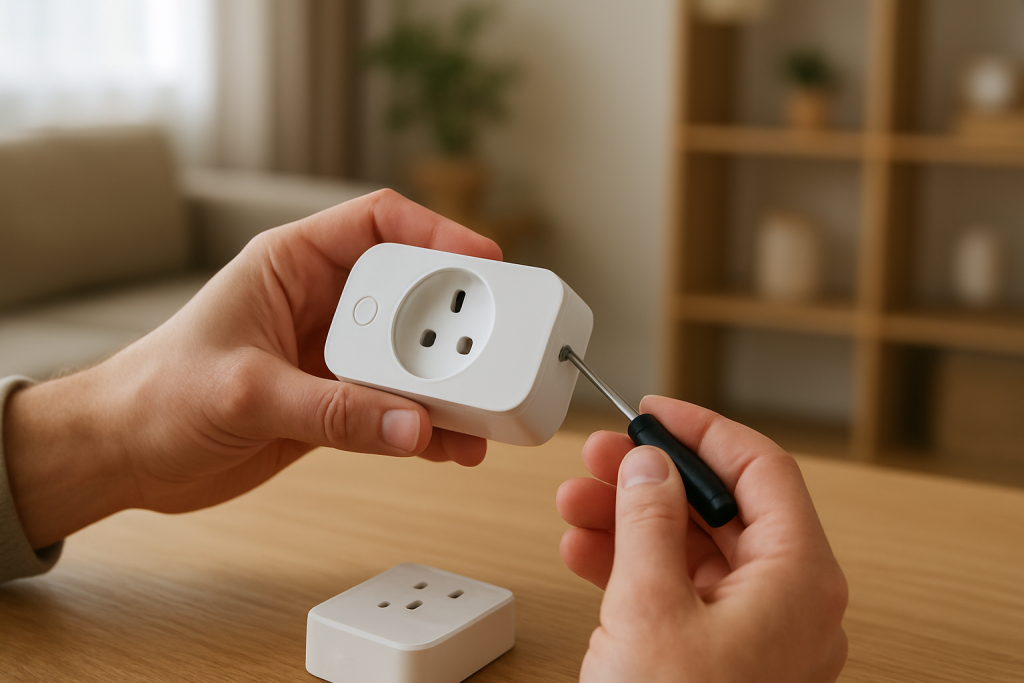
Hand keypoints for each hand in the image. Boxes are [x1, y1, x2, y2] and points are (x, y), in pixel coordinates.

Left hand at [4, 190, 501, 548]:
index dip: (437, 233)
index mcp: (291, 264)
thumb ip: (332, 410)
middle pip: (410, 293)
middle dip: (456, 318)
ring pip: (411, 356)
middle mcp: (321, 303)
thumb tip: (413, 424)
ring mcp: (332, 355)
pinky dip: (426, 426)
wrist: (123, 455)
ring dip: (449, 382)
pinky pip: (395, 407)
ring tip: (486, 410)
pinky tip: (452, 446)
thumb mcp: (244, 393)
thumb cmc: (156, 396)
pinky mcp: (334, 403)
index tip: (485, 260)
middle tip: (495, 344)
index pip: (378, 224)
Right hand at [556, 396, 847, 681]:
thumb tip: (650, 467)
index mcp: (800, 580)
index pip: (761, 469)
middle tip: (601, 457)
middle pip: (723, 510)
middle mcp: (792, 605)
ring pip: (696, 552)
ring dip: (632, 524)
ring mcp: (760, 635)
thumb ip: (649, 524)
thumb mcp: (650, 608)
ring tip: (577, 503)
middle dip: (651, 479)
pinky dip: (636, 570)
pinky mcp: (725, 660)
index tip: (654, 414)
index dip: (703, 431)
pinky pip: (684, 594)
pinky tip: (587, 550)